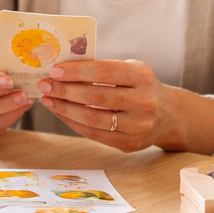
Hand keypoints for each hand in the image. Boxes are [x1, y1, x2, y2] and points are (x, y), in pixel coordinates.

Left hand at [38, 59, 213, 152]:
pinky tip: (61, 113)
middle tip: (44, 85)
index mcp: (142, 76)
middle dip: (64, 91)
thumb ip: (102, 69)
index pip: (103, 72)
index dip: (76, 72)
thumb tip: (61, 70)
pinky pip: (94, 134)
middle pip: (95, 97)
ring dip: (64, 108)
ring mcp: (138, 126)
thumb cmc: (140, 86)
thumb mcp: (131, 70)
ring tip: (48, 100)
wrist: (169, 115)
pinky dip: (73, 122)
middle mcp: (144, 101)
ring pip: (92, 118)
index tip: (54, 71)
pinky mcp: (130, 143)